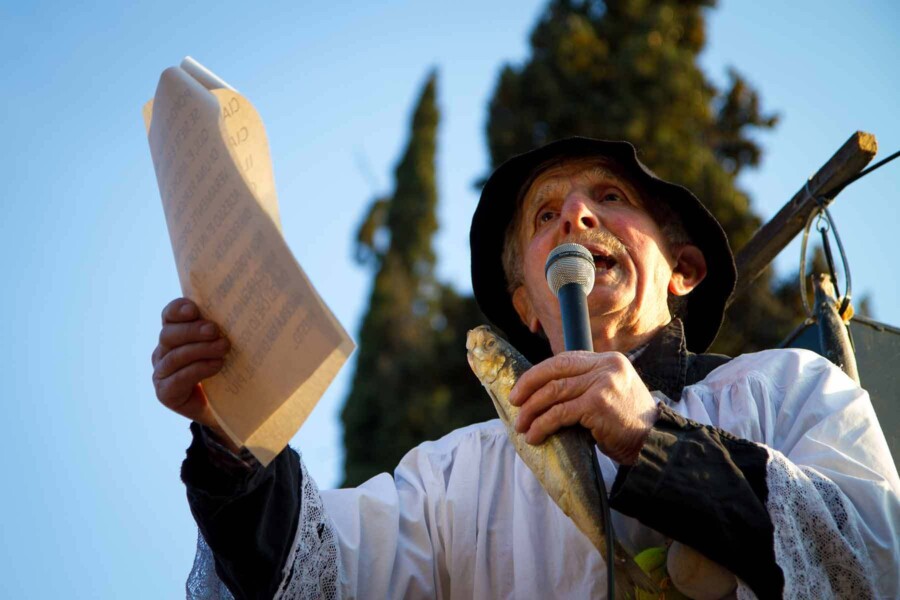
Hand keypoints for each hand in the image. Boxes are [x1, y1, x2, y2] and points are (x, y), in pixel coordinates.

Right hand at [151, 298, 235, 448]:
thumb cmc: (228, 370)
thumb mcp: (224, 345)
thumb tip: (239, 310)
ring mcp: (161, 373)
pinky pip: (178, 378)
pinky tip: (216, 365)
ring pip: (174, 356)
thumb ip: (221, 329)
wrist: (227, 408)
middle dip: (193, 330)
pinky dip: (198, 369)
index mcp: (175, 333)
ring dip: (200, 350)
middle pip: (169, 334)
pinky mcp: (165, 393)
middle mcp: (163, 351)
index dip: (178, 309)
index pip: (169, 315)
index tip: (195, 309)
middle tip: (215, 330)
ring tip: (223, 348)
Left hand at [509, 351, 657, 464]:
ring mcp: (603, 383)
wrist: (653, 443)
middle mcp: (606, 366)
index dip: (539, 373)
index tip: (522, 388)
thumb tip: (543, 391)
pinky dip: (543, 425)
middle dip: (528, 386)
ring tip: (521, 425)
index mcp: (608, 360)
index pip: (564, 359)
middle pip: (555, 370)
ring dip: (532, 410)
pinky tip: (535, 436)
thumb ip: (584, 385)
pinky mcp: (598, 404)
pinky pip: (560, 412)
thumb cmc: (626, 424)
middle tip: (514, 402)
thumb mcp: (608, 393)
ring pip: (554, 392)